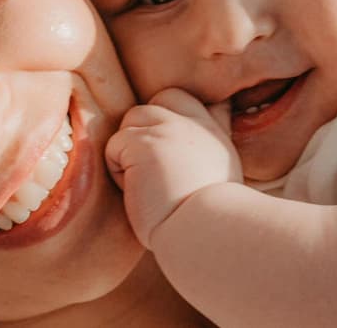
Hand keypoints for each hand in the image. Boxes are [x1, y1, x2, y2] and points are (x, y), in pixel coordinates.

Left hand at [105, 87, 241, 247]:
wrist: (206, 234)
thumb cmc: (210, 220)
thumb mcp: (222, 172)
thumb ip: (206, 146)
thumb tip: (210, 122)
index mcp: (215, 133)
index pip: (186, 101)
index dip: (169, 116)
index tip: (166, 152)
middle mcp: (194, 124)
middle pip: (157, 102)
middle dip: (146, 130)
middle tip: (152, 170)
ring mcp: (169, 128)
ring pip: (132, 120)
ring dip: (129, 152)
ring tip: (147, 185)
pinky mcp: (143, 143)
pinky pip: (114, 145)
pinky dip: (118, 171)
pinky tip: (138, 192)